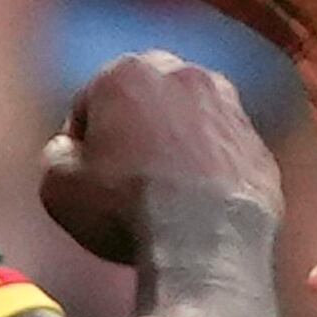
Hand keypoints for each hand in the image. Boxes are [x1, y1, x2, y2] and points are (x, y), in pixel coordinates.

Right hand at [38, 51, 279, 269]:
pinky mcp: (259, 145)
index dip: (82, 140)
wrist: (204, 245)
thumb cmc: (122, 208)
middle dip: (135, 126)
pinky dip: (211, 168)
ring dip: (176, 142)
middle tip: (125, 174)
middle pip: (146, 98)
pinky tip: (197, 203)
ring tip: (164, 189)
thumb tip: (68, 148)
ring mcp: (230, 108)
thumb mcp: (56, 185)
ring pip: (190, 119)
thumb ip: (57, 153)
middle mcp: (184, 75)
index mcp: (126, 72)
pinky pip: (224, 151)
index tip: (86, 174)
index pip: (90, 100)